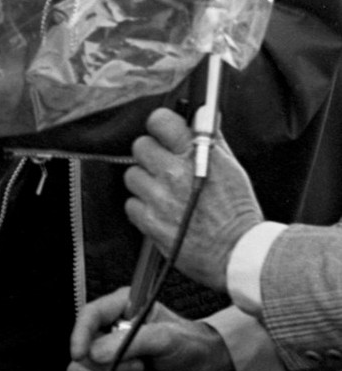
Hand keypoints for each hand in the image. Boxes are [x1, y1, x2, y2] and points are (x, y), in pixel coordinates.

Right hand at [67, 287, 237, 370]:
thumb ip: (131, 341)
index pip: (89, 315)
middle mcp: (108, 332)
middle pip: (81, 351)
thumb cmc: (189, 345)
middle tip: (138, 370)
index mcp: (120, 309)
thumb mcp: (165, 337)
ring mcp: (106, 360)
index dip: (79, 334)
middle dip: (105, 368)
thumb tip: (95, 352)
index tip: (81, 353)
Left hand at [123, 107, 263, 290]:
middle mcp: (173, 174)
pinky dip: (142, 208)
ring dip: (145, 182)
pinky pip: (131, 205)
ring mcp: (159, 199)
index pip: (160, 121)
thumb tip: (203, 116)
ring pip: (132, 175)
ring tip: (163, 192)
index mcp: (195, 156)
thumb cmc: (238, 213)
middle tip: (164, 166)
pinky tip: (159, 211)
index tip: (164, 133)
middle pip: (140, 146)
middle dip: (152, 154)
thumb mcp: (232, 168)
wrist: (238, 254)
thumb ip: (212, 140)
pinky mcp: (150, 223)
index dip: (160, 126)